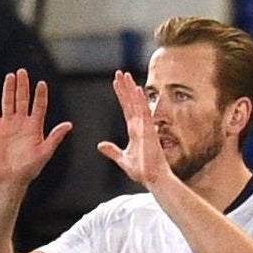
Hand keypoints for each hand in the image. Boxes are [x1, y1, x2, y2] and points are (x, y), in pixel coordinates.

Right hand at [0, 69, 71, 188]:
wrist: (10, 179)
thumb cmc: (29, 169)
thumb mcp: (44, 152)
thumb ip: (55, 137)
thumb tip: (69, 125)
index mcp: (35, 126)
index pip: (39, 106)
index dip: (40, 95)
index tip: (41, 84)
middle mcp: (22, 122)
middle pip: (23, 99)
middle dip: (23, 86)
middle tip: (23, 71)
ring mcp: (8, 124)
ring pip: (8, 102)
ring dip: (9, 89)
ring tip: (10, 76)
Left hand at [96, 70, 170, 188]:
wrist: (152, 179)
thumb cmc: (142, 171)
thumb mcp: (122, 159)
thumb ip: (112, 151)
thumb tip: (100, 145)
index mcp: (134, 131)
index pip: (126, 109)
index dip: (121, 96)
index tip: (116, 83)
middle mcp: (140, 126)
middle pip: (131, 102)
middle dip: (125, 87)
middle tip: (120, 73)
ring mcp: (145, 127)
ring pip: (137, 104)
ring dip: (131, 89)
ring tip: (126, 75)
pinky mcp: (149, 131)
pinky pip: (145, 113)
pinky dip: (141, 101)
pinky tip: (138, 89)